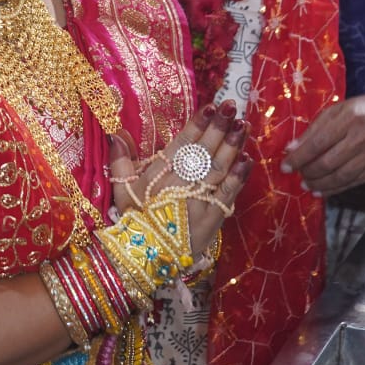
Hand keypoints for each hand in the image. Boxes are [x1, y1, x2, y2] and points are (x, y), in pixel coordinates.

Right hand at [110, 101, 251, 255]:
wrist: (143, 258)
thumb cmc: (131, 221)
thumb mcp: (120, 190)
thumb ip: (121, 160)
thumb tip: (117, 133)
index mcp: (159, 174)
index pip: (182, 143)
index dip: (198, 123)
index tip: (210, 105)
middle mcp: (181, 184)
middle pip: (204, 151)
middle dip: (219, 127)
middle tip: (233, 107)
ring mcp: (199, 201)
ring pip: (219, 169)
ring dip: (233, 146)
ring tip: (243, 126)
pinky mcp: (212, 219)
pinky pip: (228, 195)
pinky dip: (238, 178)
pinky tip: (247, 161)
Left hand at [283, 90, 364, 196]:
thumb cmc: (362, 109)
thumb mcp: (336, 110)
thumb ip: (314, 129)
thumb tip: (291, 149)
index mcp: (348, 118)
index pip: (318, 143)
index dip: (299, 157)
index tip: (285, 166)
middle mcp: (363, 137)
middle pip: (329, 162)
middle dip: (308, 172)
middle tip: (297, 175)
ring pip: (342, 176)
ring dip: (320, 184)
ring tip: (307, 185)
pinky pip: (355, 182)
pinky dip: (337, 189)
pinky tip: (323, 190)